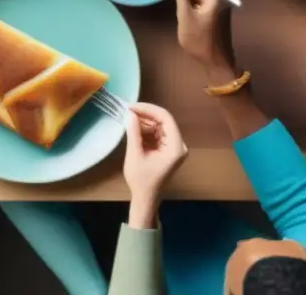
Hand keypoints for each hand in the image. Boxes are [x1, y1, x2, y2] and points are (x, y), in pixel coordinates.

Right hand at [123, 102, 187, 227]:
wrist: (146, 199)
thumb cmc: (141, 180)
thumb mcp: (135, 154)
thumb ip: (134, 132)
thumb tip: (130, 114)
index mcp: (175, 147)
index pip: (165, 118)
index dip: (148, 109)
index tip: (131, 107)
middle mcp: (179, 145)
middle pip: (164, 121)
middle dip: (145, 115)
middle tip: (127, 111)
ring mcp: (174, 148)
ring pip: (160, 126)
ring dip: (144, 122)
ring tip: (128, 120)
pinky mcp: (168, 150)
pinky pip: (158, 134)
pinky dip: (146, 130)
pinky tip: (133, 129)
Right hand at [170, 0, 232, 68]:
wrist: (216, 63)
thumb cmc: (198, 39)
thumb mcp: (185, 14)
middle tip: (178, 8)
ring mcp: (221, 9)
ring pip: (199, 0)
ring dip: (189, 4)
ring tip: (183, 18)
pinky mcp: (219, 18)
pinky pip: (204, 8)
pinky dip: (195, 10)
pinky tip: (190, 22)